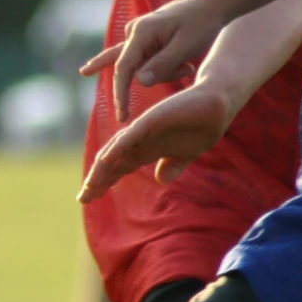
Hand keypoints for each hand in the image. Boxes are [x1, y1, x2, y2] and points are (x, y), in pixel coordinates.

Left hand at [78, 84, 236, 202]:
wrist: (219, 103)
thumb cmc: (202, 126)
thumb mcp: (186, 154)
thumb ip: (172, 166)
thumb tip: (160, 179)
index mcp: (146, 149)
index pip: (119, 168)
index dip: (104, 183)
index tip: (89, 198)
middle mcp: (140, 140)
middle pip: (112, 163)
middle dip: (98, 181)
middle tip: (82, 197)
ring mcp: (144, 129)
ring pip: (117, 151)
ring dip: (102, 169)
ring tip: (89, 185)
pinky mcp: (152, 119)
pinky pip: (131, 136)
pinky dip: (118, 148)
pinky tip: (104, 160)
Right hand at [81, 0, 224, 120]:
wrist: (212, 4)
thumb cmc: (201, 23)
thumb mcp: (186, 45)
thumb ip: (162, 64)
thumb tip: (138, 81)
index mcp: (141, 32)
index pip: (123, 67)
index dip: (120, 93)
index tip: (122, 115)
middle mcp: (134, 32)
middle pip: (128, 68)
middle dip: (143, 83)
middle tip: (136, 107)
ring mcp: (139, 35)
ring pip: (142, 67)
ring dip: (166, 73)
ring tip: (189, 65)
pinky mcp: (147, 39)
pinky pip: (148, 62)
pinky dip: (164, 70)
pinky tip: (185, 65)